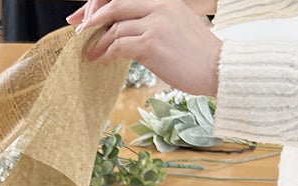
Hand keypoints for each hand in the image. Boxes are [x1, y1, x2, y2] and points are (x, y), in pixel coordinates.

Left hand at [69, 0, 222, 95]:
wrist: (218, 68)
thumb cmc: (195, 53)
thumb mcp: (175, 26)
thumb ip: (151, 21)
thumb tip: (120, 29)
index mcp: (164, 0)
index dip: (98, 6)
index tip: (82, 18)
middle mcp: (160, 6)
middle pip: (114, 5)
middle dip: (91, 20)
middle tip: (78, 34)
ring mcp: (156, 23)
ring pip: (114, 28)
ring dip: (97, 43)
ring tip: (90, 54)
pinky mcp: (151, 43)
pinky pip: (118, 45)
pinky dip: (106, 54)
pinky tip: (102, 61)